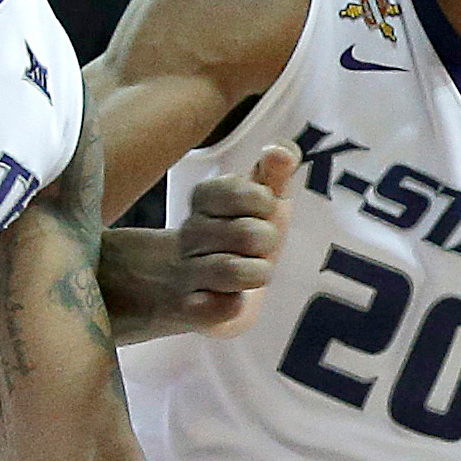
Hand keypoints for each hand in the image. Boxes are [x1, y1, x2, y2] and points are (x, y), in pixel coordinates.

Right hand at [116, 143, 298, 339]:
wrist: (178, 288)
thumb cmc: (232, 238)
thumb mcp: (255, 201)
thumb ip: (273, 172)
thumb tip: (282, 151)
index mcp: (205, 201)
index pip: (243, 191)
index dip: (263, 204)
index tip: (260, 211)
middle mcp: (191, 234)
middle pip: (249, 235)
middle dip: (267, 243)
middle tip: (259, 248)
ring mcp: (185, 271)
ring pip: (233, 271)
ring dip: (256, 274)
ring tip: (252, 272)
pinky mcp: (185, 309)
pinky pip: (223, 308)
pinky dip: (234, 305)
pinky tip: (230, 297)